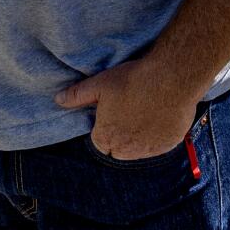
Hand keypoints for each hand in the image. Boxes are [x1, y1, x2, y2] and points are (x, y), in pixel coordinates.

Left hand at [54, 56, 201, 161]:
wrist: (170, 79)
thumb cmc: (132, 80)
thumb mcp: (100, 84)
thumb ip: (77, 95)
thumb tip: (58, 100)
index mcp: (107, 137)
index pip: (99, 142)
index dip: (103, 127)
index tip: (110, 112)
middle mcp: (127, 150)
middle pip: (118, 149)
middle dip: (119, 136)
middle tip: (127, 111)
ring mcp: (149, 149)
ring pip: (139, 150)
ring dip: (138, 137)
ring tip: (143, 112)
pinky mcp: (169, 145)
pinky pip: (159, 145)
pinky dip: (157, 136)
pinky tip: (158, 116)